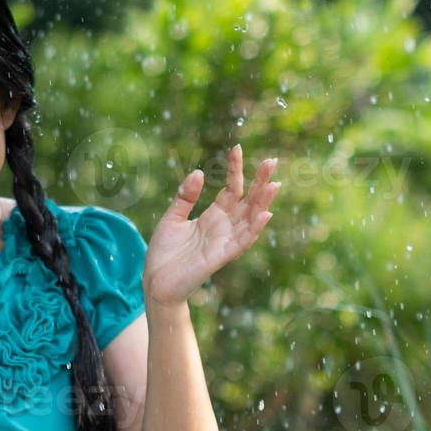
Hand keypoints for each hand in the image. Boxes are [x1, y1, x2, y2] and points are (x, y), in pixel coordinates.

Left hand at [143, 143, 279, 306]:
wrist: (156, 282)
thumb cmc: (164, 252)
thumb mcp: (172, 218)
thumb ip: (185, 197)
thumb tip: (199, 172)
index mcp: (213, 216)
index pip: (231, 189)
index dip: (235, 170)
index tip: (236, 148)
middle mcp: (223, 227)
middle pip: (247, 201)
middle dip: (260, 182)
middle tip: (272, 161)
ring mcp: (224, 241)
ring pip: (250, 218)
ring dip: (263, 202)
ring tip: (274, 184)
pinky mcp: (221, 256)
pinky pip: (242, 240)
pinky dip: (254, 228)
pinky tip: (265, 213)